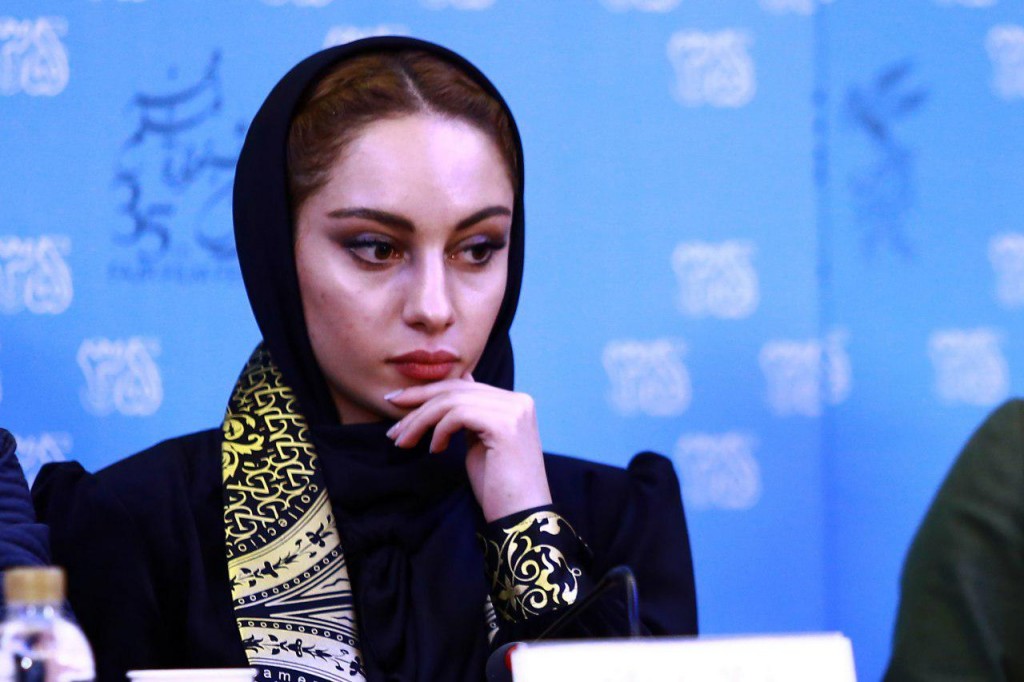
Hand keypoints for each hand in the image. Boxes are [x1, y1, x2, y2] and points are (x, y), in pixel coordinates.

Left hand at [385, 375, 551, 521]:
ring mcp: (513, 411)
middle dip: (417, 403)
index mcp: (514, 402)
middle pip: (456, 389)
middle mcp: (518, 400)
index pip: (463, 386)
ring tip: (403, 442)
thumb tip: (454, 388)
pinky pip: (458, 415)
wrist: (520, 518)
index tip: (399, 405)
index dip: (427, 392)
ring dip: (420, 421)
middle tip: (392, 424)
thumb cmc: (498, 488)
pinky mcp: (505, 425)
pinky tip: (434, 450)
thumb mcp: (479, 443)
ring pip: (452, 401)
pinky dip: (439, 431)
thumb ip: (470, 415)